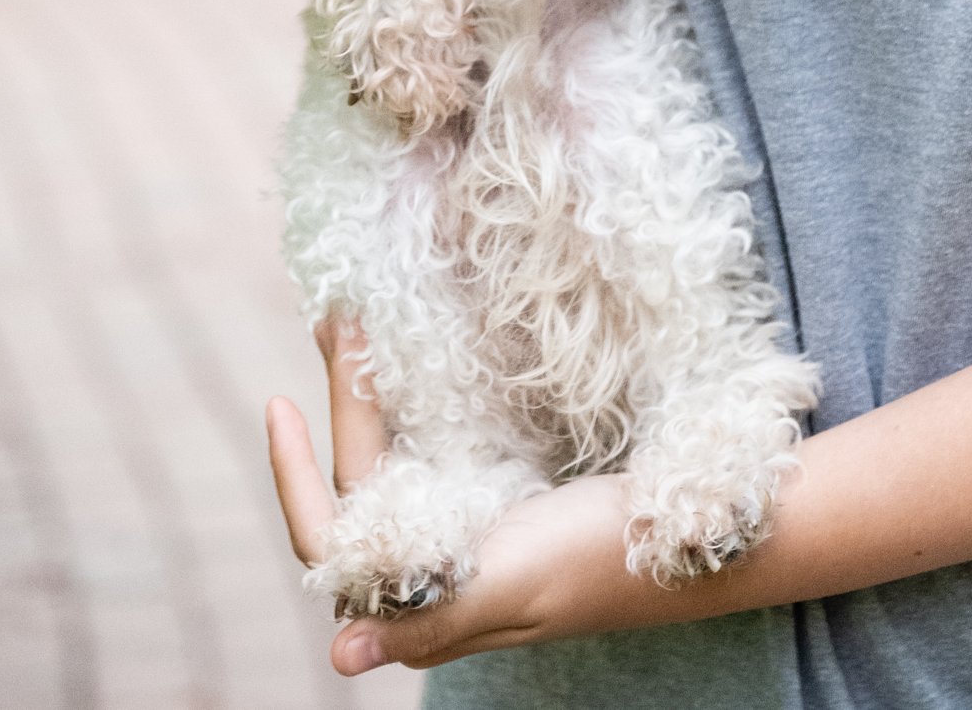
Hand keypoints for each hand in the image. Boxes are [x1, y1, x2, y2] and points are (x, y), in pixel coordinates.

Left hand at [269, 333, 663, 676]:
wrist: (691, 537)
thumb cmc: (601, 564)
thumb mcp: (518, 584)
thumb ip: (432, 614)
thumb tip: (338, 653)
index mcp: (421, 604)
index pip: (330, 541)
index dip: (296, 478)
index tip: (280, 398)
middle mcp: (428, 571)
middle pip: (359, 485)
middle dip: (345, 403)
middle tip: (340, 319)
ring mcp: (461, 533)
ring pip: (392, 462)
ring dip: (372, 394)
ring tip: (359, 324)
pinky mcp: (493, 501)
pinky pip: (434, 448)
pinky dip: (415, 400)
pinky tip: (413, 360)